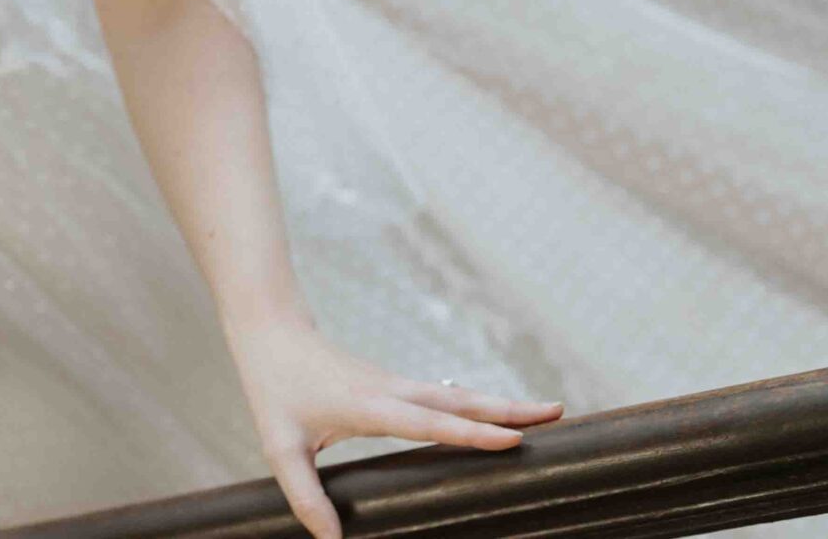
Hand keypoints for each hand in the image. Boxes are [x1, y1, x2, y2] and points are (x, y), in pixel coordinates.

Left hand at [228, 312, 563, 538]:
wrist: (270, 331)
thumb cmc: (274, 387)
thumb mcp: (280, 446)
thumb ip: (305, 495)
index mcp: (371, 406)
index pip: (430, 422)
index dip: (471, 433)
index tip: (513, 438)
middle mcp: (393, 391)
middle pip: (461, 401)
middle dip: (509, 408)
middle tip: (557, 412)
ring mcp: (396, 385)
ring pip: (458, 395)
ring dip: (501, 403)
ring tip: (548, 410)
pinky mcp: (395, 385)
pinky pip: (445, 396)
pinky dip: (477, 404)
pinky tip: (497, 412)